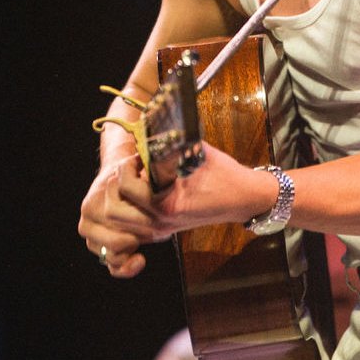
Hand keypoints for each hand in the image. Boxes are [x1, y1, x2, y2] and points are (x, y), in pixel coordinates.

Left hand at [79, 144, 278, 278]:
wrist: (243, 198)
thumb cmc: (223, 173)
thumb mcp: (194, 152)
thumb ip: (168, 144)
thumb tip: (147, 129)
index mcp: (168, 203)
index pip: (126, 186)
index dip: (128, 165)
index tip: (139, 155)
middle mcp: (162, 221)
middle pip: (115, 209)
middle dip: (120, 185)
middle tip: (134, 169)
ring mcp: (163, 228)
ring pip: (122, 221)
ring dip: (123, 200)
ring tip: (137, 182)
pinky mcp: (166, 230)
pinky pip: (135, 226)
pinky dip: (132, 211)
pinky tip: (143, 194)